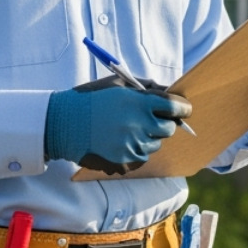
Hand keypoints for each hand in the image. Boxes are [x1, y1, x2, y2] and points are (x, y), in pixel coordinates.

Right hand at [44, 76, 193, 173]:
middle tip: (150, 119)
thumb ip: (147, 89)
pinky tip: (118, 142)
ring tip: (125, 129)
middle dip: (164, 123)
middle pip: (169, 129)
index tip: (184, 109)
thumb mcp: (118, 85)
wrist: (63, 123)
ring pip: (155, 144)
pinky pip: (141, 157)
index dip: (183, 108)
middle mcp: (139, 126)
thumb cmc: (91, 99)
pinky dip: (135, 150)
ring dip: (147, 137)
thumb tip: (169, 93)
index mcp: (139, 104)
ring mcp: (132, 146)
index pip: (175, 107)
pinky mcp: (124, 162)